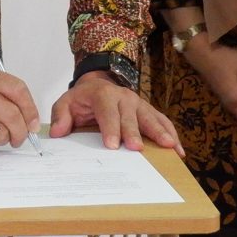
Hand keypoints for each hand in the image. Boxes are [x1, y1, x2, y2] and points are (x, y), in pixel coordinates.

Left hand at [51, 72, 180, 150]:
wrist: (98, 86)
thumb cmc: (82, 99)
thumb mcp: (66, 103)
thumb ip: (60, 116)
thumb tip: (58, 132)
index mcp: (102, 94)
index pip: (107, 111)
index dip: (110, 128)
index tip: (112, 145)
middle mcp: (123, 97)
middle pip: (131, 116)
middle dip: (134, 132)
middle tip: (137, 149)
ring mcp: (139, 104)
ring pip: (151, 117)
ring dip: (160, 132)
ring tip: (170, 148)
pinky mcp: (148, 111)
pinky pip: (162, 121)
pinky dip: (171, 134)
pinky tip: (178, 150)